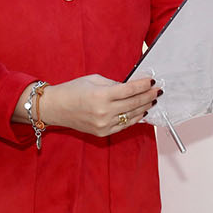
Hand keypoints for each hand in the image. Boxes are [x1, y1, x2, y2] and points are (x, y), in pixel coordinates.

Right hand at [38, 75, 158, 137]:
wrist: (55, 108)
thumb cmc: (73, 90)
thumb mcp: (94, 79)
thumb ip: (114, 84)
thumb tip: (132, 87)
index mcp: (101, 95)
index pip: (129, 90)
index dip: (143, 86)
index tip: (152, 82)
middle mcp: (103, 112)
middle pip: (134, 104)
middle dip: (148, 96)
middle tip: (157, 91)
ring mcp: (103, 124)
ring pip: (131, 116)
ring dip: (144, 108)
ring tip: (152, 101)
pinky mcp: (102, 133)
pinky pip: (123, 126)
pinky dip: (134, 119)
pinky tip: (141, 112)